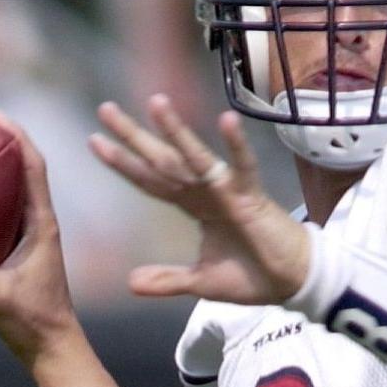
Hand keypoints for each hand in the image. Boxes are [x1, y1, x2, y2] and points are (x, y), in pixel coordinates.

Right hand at [0, 111, 82, 366]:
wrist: (52, 347)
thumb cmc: (34, 321)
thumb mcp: (0, 299)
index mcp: (43, 226)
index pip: (34, 170)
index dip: (19, 139)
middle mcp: (40, 226)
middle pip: (26, 172)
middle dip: (7, 145)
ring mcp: (31, 240)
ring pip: (16, 193)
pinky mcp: (20, 255)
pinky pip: (3, 216)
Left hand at [89, 94, 308, 304]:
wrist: (292, 283)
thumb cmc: (252, 275)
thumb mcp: (202, 283)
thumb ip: (168, 280)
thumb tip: (130, 283)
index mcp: (193, 206)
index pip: (150, 180)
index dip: (123, 163)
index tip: (94, 141)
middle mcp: (205, 191)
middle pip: (162, 160)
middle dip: (133, 136)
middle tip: (104, 109)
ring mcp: (228, 190)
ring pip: (195, 156)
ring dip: (176, 130)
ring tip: (155, 103)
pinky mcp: (253, 196)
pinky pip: (243, 166)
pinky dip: (236, 145)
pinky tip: (226, 120)